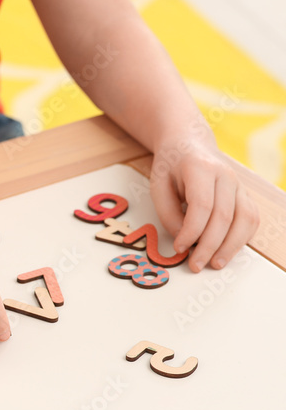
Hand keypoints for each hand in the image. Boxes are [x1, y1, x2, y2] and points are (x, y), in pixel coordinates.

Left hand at [150, 137, 260, 271]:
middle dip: (210, 245)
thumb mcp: (158, 186)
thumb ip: (168, 213)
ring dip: (231, 246)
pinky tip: (228, 251)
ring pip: (245, 219)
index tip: (179, 247)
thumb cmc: (171, 167)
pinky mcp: (245, 194)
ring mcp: (239, 185)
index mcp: (200, 168)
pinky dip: (242, 238)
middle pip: (224, 216)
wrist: (189, 144)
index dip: (192, 231)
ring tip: (215, 264)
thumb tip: (183, 239)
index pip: (202, 205)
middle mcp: (226, 175)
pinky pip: (251, 219)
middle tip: (195, 265)